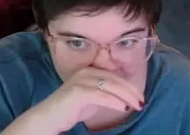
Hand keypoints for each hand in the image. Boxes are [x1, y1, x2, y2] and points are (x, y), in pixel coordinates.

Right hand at [21, 68, 142, 133]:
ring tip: (136, 106)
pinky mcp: (77, 91)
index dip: (130, 86)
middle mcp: (86, 71)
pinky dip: (114, 101)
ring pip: (111, 86)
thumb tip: (125, 96)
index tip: (140, 97)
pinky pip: (101, 95)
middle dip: (131, 91)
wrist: (47, 119)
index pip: (116, 77)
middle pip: (115, 80)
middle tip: (142, 102)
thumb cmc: (70, 110)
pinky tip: (123, 108)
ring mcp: (81, 80)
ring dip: (126, 96)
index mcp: (90, 70)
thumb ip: (105, 92)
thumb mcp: (92, 98)